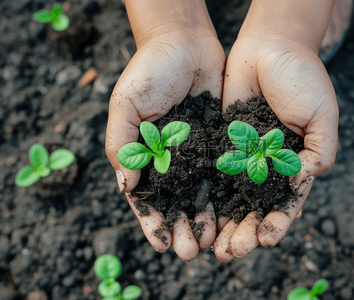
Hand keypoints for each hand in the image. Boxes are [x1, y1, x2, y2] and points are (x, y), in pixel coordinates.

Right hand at [105, 31, 224, 261]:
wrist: (186, 41)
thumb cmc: (150, 69)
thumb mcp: (126, 104)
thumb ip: (121, 144)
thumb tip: (125, 187)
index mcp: (142, 154)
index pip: (145, 197)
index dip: (152, 222)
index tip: (162, 244)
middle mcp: (168, 158)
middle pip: (175, 202)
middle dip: (182, 228)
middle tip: (191, 252)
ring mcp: (194, 152)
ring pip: (200, 193)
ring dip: (205, 219)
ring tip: (212, 243)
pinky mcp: (219, 142)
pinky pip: (222, 173)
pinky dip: (225, 196)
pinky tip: (231, 215)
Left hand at [213, 34, 338, 262]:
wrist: (270, 46)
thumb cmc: (303, 77)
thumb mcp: (323, 116)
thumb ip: (318, 152)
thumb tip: (300, 183)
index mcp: (296, 163)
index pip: (287, 202)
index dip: (277, 222)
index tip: (266, 238)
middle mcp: (268, 165)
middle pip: (255, 206)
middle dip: (244, 230)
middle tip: (232, 251)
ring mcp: (244, 156)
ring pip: (231, 196)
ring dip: (223, 222)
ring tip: (213, 245)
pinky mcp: (222, 143)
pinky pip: (212, 172)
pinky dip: (206, 195)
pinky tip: (198, 213)